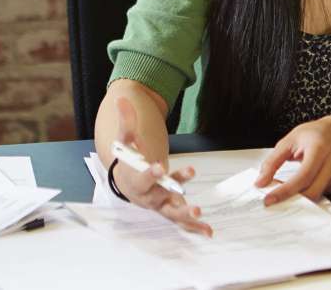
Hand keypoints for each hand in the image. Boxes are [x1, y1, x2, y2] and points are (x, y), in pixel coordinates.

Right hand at [112, 96, 211, 235]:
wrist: (128, 182)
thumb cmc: (129, 160)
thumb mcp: (126, 140)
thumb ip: (127, 121)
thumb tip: (122, 98)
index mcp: (137, 179)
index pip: (143, 176)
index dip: (150, 172)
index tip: (158, 167)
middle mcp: (148, 195)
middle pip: (160, 197)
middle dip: (173, 195)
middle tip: (185, 196)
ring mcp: (160, 205)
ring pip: (172, 212)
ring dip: (186, 214)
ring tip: (199, 212)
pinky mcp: (170, 210)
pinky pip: (182, 221)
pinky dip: (194, 227)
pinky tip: (209, 231)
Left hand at [255, 117, 330, 205]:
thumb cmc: (315, 135)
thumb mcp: (289, 141)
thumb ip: (273, 161)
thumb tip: (261, 181)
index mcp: (319, 149)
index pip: (303, 176)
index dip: (286, 190)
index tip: (269, 199)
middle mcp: (330, 164)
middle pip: (312, 192)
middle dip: (291, 201)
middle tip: (273, 201)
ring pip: (314, 197)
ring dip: (297, 200)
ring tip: (282, 193)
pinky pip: (317, 195)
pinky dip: (304, 195)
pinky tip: (297, 188)